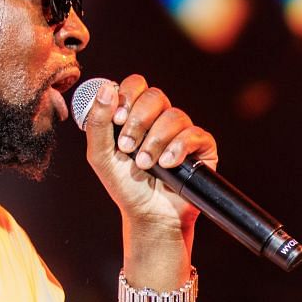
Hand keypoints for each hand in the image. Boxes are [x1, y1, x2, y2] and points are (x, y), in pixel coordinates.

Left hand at [83, 75, 218, 230]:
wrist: (149, 215)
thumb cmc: (125, 185)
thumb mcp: (101, 155)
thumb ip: (98, 123)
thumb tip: (106, 88)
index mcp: (136, 115)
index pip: (136, 85)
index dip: (127, 96)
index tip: (117, 120)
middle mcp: (161, 119)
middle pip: (155, 96)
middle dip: (138, 122)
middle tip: (127, 148)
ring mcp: (183, 132)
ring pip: (174, 116)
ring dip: (155, 141)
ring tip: (145, 165)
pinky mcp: (202, 148)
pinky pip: (194, 134)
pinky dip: (178, 148)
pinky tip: (168, 165)